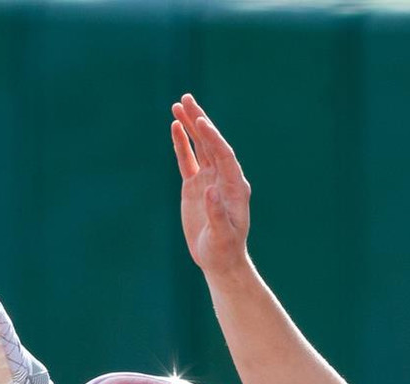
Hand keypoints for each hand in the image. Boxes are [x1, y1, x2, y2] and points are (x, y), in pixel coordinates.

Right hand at [170, 94, 250, 278]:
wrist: (219, 259)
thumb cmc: (224, 249)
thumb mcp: (222, 235)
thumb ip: (217, 213)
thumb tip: (210, 190)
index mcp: (235, 185)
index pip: (223, 154)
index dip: (212, 137)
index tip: (199, 122)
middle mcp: (223, 176)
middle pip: (211, 143)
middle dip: (199, 121)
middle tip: (186, 99)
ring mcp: (208, 179)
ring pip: (199, 147)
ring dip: (189, 126)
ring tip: (178, 105)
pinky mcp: (195, 186)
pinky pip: (188, 160)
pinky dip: (182, 144)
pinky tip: (174, 127)